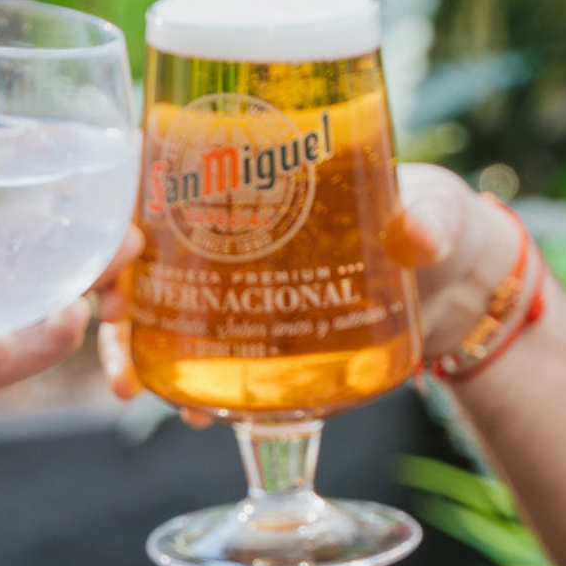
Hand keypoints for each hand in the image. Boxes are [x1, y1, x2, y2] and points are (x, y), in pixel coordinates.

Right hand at [92, 163, 527, 402]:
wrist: (455, 288)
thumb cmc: (433, 217)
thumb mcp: (434, 205)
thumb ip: (429, 216)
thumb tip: (417, 235)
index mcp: (255, 163)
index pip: (162, 154)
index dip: (121, 182)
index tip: (113, 217)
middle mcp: (226, 221)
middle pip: (140, 242)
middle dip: (110, 279)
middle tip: (110, 311)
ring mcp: (232, 282)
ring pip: (154, 307)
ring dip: (131, 346)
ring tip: (132, 385)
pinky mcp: (251, 336)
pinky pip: (200, 358)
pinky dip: (185, 386)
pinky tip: (189, 412)